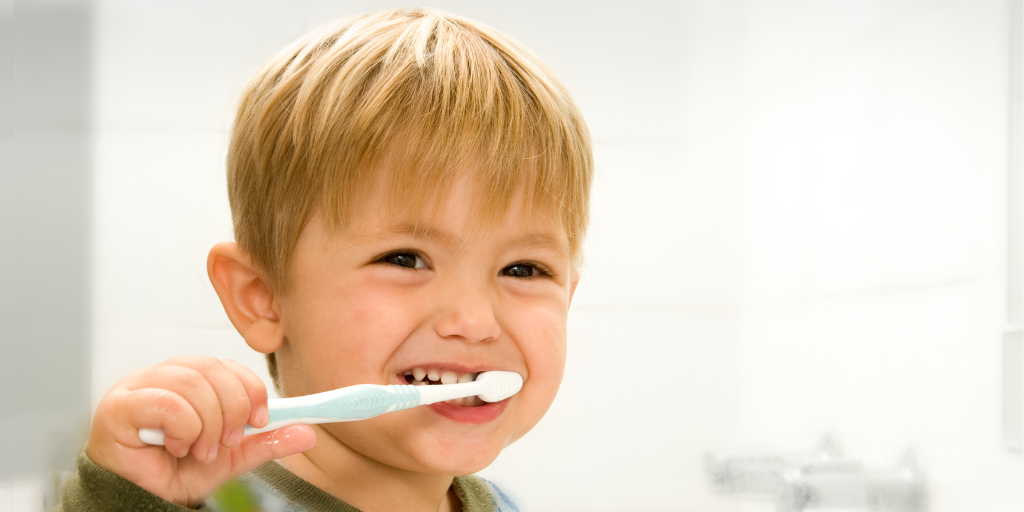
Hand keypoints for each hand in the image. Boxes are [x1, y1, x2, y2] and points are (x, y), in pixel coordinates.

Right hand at [87, 356, 316, 506]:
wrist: (137, 500)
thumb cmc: (174, 472)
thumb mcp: (230, 457)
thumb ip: (264, 442)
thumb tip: (307, 433)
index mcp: (189, 378)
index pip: (227, 366)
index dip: (250, 389)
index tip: (261, 420)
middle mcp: (163, 375)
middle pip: (212, 370)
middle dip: (232, 409)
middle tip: (227, 442)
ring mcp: (137, 386)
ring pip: (192, 384)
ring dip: (207, 424)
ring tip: (200, 450)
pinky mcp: (119, 406)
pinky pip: (166, 402)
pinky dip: (183, 428)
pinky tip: (174, 447)